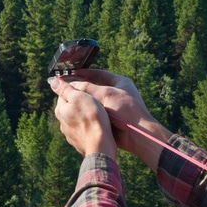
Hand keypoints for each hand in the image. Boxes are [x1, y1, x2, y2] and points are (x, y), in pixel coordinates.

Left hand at [48, 75, 115, 157]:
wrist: (100, 145)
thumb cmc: (92, 118)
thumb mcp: (79, 97)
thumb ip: (65, 89)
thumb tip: (53, 82)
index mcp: (60, 110)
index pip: (64, 94)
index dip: (76, 90)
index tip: (87, 90)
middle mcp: (62, 122)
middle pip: (71, 107)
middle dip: (80, 103)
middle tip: (94, 101)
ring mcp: (70, 134)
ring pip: (77, 119)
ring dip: (84, 115)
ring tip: (97, 114)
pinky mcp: (79, 142)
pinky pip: (83, 130)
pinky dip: (88, 127)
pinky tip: (96, 126)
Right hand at [53, 69, 168, 168]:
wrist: (137, 134)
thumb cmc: (126, 110)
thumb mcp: (105, 95)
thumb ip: (87, 88)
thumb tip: (71, 83)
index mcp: (120, 83)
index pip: (100, 74)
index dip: (85, 73)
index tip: (72, 73)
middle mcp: (117, 93)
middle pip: (96, 88)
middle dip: (82, 88)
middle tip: (68, 87)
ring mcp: (114, 107)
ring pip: (95, 102)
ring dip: (84, 102)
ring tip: (69, 100)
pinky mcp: (111, 119)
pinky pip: (96, 113)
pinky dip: (88, 112)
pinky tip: (77, 113)